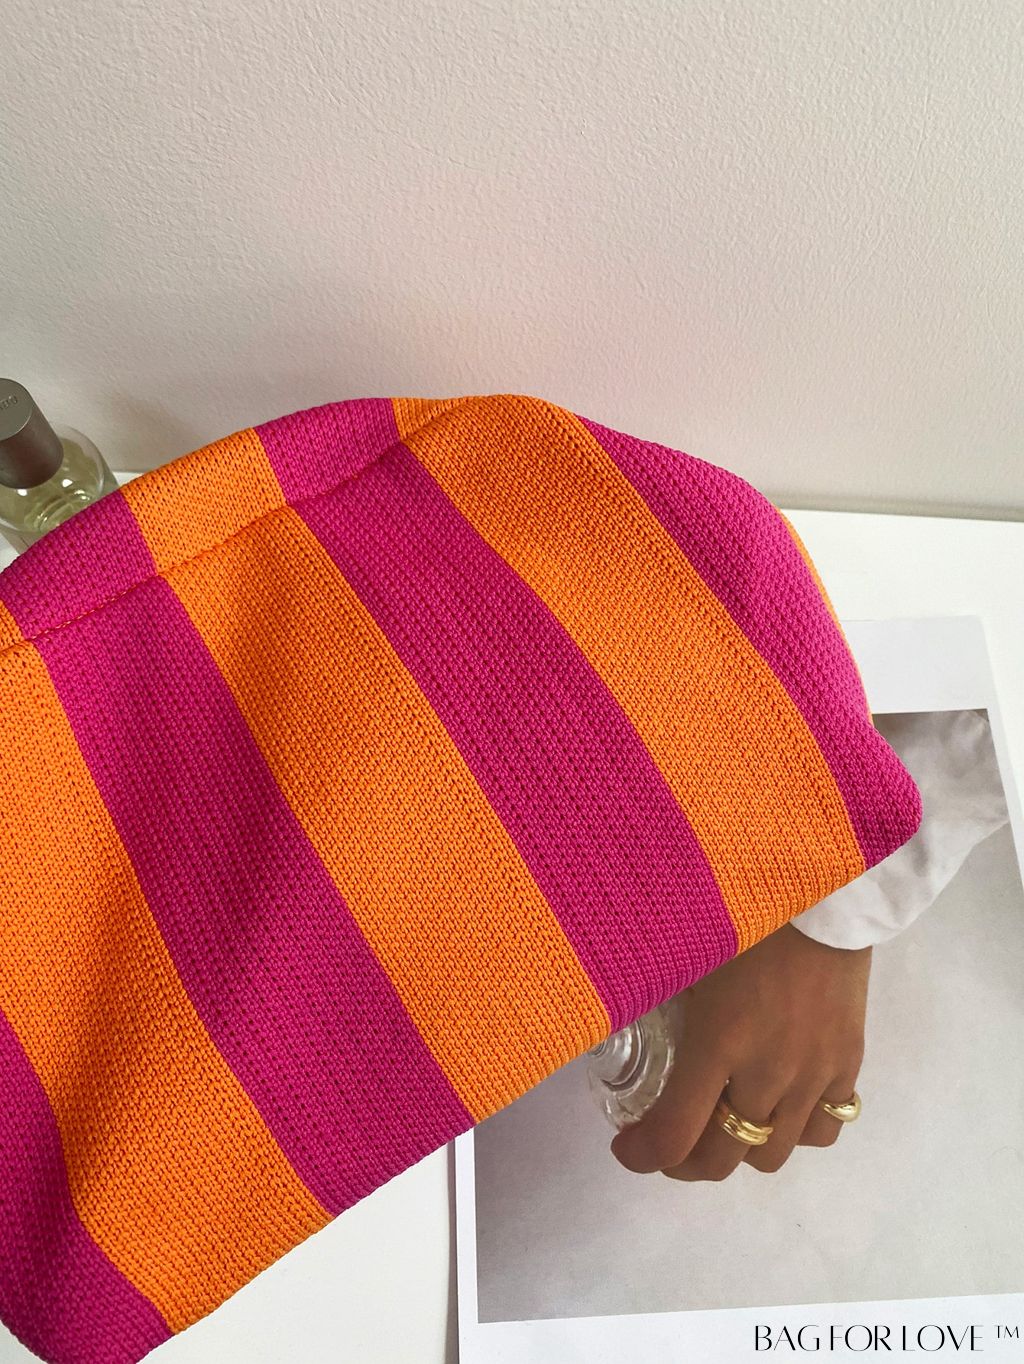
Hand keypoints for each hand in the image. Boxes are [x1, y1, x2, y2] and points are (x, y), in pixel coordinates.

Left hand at [610, 921, 870, 1178]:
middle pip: (724, 1157)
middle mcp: (768, 1072)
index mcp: (719, 1042)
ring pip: (775, 1153)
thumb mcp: (687, 957)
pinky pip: (824, 1128)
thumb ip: (656, 999)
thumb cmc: (746, 915)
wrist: (825, 894)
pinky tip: (778, 1105)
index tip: (628, 1146)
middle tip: (669, 1143)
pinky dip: (795, 1130)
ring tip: (723, 1122)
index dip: (644, 1155)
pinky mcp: (848, 1065)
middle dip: (686, 1162)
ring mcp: (814, 1074)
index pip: (676, 1134)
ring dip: (740, 1148)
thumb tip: (613, 1019)